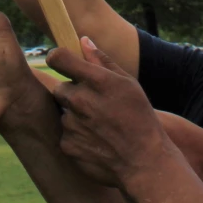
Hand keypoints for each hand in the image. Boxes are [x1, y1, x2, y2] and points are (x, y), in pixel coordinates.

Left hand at [48, 37, 167, 189]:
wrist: (144, 162)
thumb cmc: (139, 118)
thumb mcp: (128, 84)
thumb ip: (102, 61)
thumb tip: (83, 40)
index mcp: (97, 82)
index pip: (59, 58)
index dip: (57, 57)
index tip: (61, 62)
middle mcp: (81, 101)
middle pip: (60, 88)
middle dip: (72, 93)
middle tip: (94, 104)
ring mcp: (72, 125)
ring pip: (64, 112)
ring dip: (75, 116)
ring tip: (100, 126)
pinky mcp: (68, 145)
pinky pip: (65, 133)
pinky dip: (77, 136)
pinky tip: (96, 141)